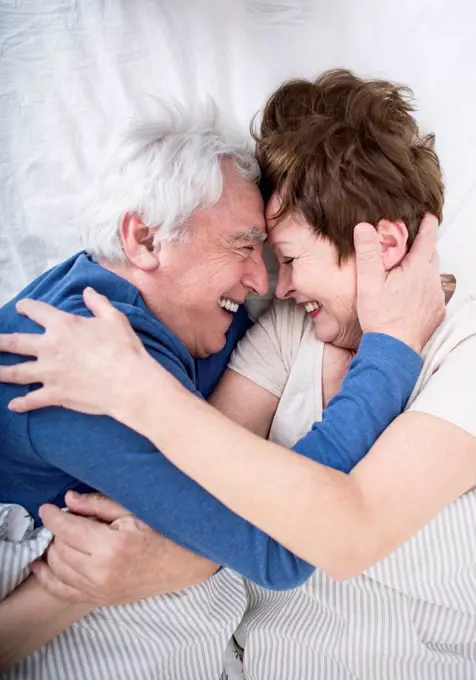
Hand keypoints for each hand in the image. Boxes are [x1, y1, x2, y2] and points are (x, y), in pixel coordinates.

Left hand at [0, 288, 157, 417]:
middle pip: (15, 342)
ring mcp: (49, 373)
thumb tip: (88, 292)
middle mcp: (49, 348)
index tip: (21, 307)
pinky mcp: (55, 394)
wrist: (129, 382)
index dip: (27, 307)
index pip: (37, 311)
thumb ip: (98, 303)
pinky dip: (21, 404)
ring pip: (15, 373)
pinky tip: (13, 406)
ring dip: (0, 372)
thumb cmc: (124, 349)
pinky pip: (32, 400)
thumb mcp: (114, 318)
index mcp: (63, 325)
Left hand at [32, 492, 217, 604]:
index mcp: (112, 546)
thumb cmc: (163, 532)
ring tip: (62, 536)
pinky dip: (48, 578)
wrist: (185, 564)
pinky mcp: (101, 600)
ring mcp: (101, 590)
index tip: (47, 507)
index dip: (53, 515)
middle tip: (66, 517)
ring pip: (58, 569)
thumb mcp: (134, 511)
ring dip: (54, 550)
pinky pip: (63, 591)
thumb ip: (99, 505)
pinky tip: (41, 565)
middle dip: (58, 530)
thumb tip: (69, 499)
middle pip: (60, 548)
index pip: (68, 529)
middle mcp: (102, 572)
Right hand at [354, 214, 444, 352]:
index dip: (427, 224)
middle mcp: (431, 281)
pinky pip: (433, 293)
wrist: (393, 349)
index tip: (427, 215)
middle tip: (409, 244)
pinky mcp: (436, 312)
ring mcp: (436, 298)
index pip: (428, 237)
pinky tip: (409, 295)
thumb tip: (364, 226)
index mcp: (417, 268)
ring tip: (406, 270)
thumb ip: (367, 252)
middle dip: (423, 246)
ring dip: (422, 269)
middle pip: (432, 255)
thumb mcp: (368, 281)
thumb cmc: (380, 316)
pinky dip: (424, 289)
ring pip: (433, 274)